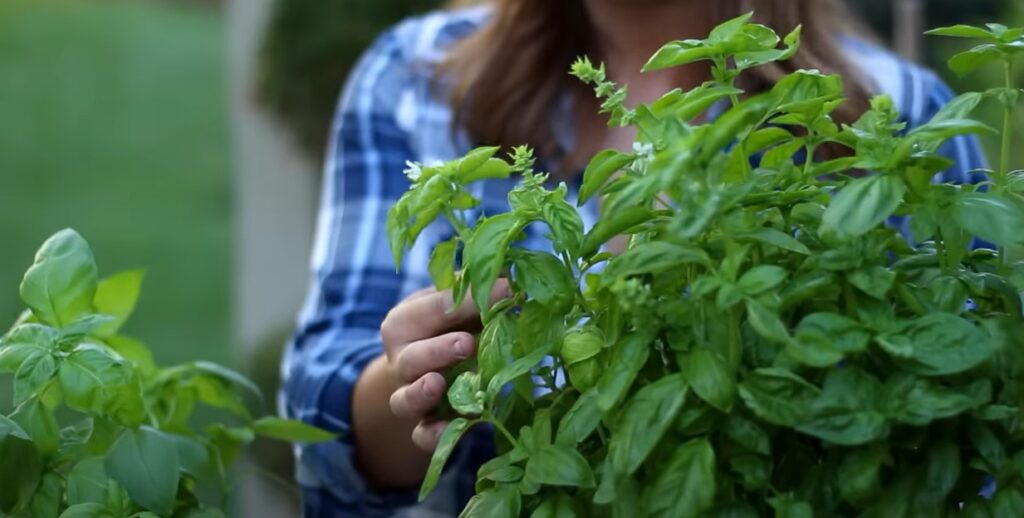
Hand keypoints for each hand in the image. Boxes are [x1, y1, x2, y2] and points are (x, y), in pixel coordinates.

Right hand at [379, 281, 509, 450]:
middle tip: (467, 344)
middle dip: (437, 351)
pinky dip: (432, 435)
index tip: (505, 291)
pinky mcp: (422, 425)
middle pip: (410, 358)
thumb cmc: (448, 326)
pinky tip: (449, 429)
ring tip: (438, 384)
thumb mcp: (457, 305)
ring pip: (404, 399)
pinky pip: (420, 435)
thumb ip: (477, 295)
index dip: (467, 301)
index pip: (430, 309)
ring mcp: (409, 395)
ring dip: (422, 393)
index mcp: (405, 322)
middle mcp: (401, 360)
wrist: (432, 364)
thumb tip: (514, 282)